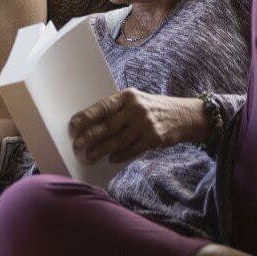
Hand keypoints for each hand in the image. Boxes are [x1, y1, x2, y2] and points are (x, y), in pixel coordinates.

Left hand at [68, 88, 204, 163]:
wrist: (183, 116)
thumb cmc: (151, 109)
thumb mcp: (136, 101)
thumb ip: (117, 111)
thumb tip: (90, 127)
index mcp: (127, 96)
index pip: (103, 106)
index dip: (86, 117)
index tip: (73, 126)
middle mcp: (136, 108)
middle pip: (108, 126)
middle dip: (90, 137)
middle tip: (77, 145)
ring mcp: (146, 124)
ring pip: (118, 140)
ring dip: (101, 150)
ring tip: (89, 157)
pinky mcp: (154, 138)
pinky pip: (132, 150)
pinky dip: (120, 156)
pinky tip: (111, 159)